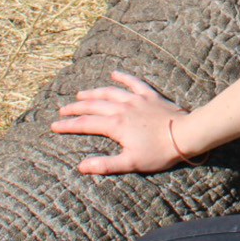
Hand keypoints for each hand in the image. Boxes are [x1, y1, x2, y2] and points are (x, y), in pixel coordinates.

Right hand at [51, 71, 192, 174]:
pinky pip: (134, 82)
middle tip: (62, 110)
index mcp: (115, 125)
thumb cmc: (159, 152)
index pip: (85, 124)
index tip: (54, 126)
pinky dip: (123, 77)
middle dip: (75, 108)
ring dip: (93, 92)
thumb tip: (81, 166)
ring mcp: (135, 100)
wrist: (185, 134)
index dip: (68, 125)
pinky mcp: (149, 96)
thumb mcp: (131, 163)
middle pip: (93, 105)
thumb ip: (105, 165)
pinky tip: (115, 73)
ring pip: (109, 92)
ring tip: (81, 94)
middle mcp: (121, 108)